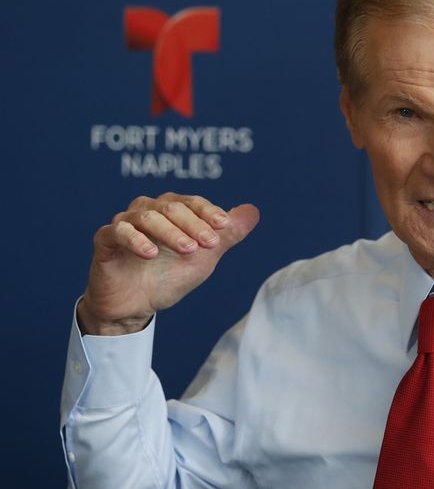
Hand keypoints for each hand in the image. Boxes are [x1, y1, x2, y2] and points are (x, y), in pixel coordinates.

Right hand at [77, 193, 259, 335]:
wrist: (136, 306)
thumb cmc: (169, 277)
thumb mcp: (204, 257)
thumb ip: (228, 235)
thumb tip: (253, 211)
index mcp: (170, 210)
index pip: (192, 202)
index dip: (209, 212)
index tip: (224, 226)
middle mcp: (147, 210)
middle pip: (172, 206)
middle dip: (194, 224)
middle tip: (210, 244)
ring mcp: (124, 223)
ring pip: (147, 216)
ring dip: (170, 232)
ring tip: (188, 250)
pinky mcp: (104, 240)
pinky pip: (118, 231)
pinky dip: (136, 239)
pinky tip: (151, 253)